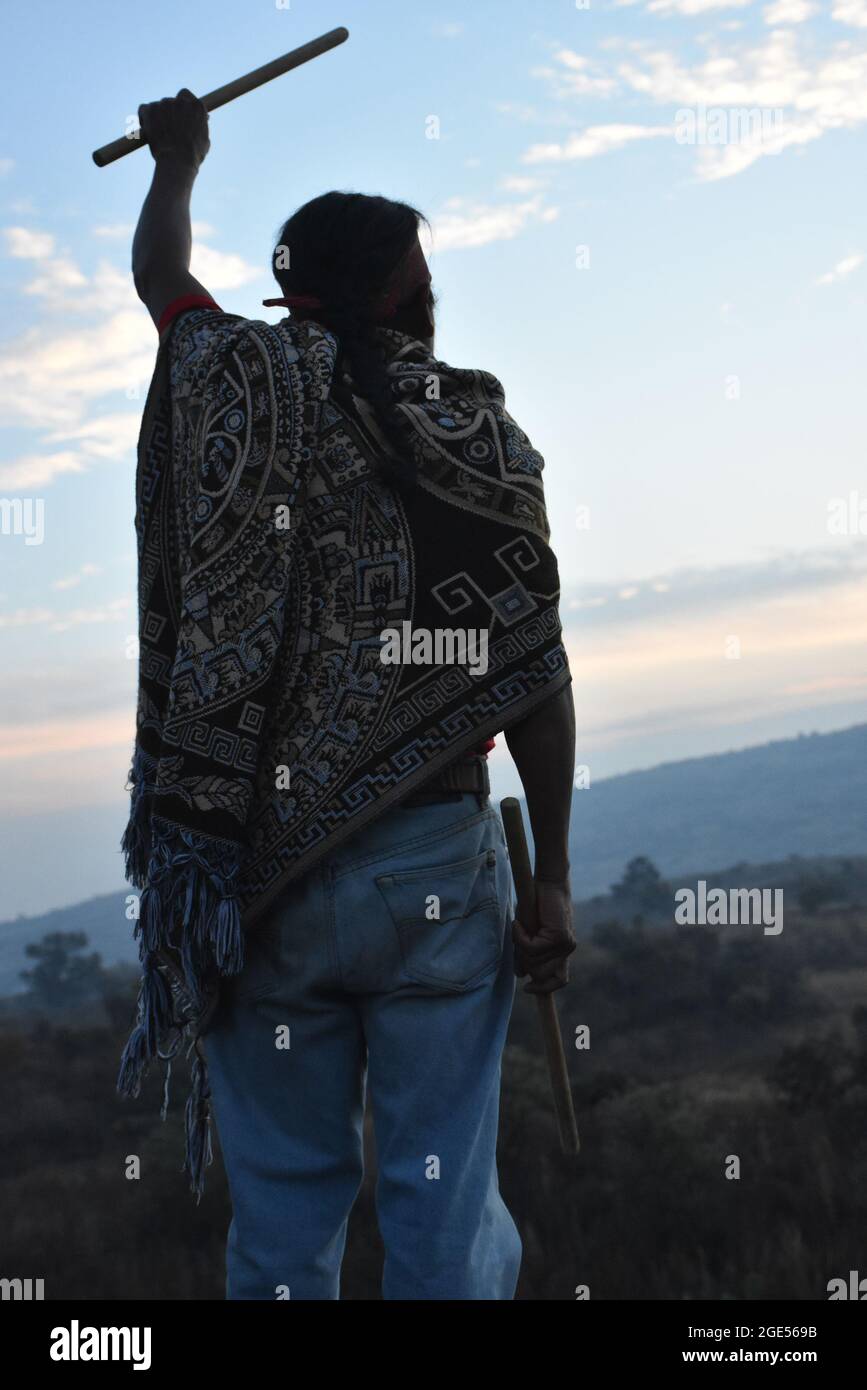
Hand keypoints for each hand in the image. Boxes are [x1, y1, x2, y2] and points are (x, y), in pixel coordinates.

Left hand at [138, 89, 209, 170]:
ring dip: (157, 116)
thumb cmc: (192, 156)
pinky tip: (146, 129)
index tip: (179, 113)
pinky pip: (144, 109)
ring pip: (158, 106)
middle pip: (171, 101)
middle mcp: (181, 101)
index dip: (181, 105)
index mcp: (196, 106)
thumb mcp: (204, 139)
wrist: (177, 162)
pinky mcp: (150, 109)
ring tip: (159, 133)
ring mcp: (165, 104)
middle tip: (168, 127)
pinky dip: (144, 117)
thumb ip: (199, 125)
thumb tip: (200, 120)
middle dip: (168, 112)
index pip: (185, 96)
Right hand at [512, 878, 575, 993]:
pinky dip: (521, 937)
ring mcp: (565, 944)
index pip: (560, 980)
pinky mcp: (559, 936)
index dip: (545, 989)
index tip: (528, 989)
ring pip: (535, 962)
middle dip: (525, 962)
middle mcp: (566, 950)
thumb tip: (521, 974)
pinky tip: (519, 924)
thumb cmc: (536, 906)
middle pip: (542, 975)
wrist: (548, 882)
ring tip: (520, 927)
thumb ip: (526, 954)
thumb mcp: (528, 934)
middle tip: (520, 941)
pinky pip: (533, 948)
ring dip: (522, 947)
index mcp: (561, 952)